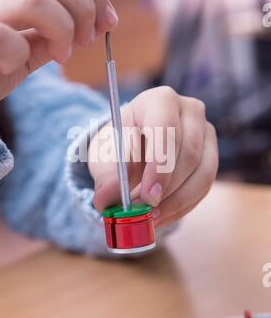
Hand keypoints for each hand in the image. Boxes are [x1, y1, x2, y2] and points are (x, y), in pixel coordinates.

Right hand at [0, 0, 117, 115]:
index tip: (108, 21)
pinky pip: (0, 37)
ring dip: (61, 30)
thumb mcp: (22, 52)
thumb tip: (91, 26)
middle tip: (88, 41)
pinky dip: (17, 53)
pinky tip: (11, 66)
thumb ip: (50, 36)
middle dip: (83, 9)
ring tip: (61, 56)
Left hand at [88, 87, 218, 226]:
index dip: (160, 164)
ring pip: (203, 173)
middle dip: (168, 188)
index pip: (166, 127)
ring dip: (176, 201)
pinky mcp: (212, 157)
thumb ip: (106, 177)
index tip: (148, 195)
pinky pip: (204, 187)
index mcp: (159, 100)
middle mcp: (190, 111)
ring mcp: (206, 133)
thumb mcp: (105, 156)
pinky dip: (182, 206)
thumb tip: (107, 200)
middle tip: (147, 212)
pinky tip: (162, 216)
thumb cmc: (119, 145)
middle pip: (189, 152)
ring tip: (151, 218)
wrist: (132, 146)